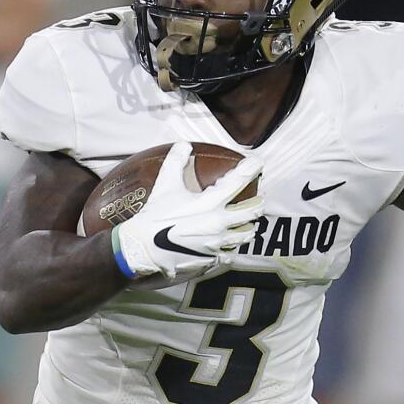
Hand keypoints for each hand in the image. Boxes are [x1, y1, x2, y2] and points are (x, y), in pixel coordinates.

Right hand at [115, 142, 264, 279]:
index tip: (258, 163)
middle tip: (260, 200)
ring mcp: (217, 243)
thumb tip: (183, 145)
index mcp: (210, 203)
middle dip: (257, 204)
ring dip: (248, 227)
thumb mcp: (164, 185)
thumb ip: (175, 161)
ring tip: (249, 225)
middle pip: (251, 212)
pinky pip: (229, 254)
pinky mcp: (211, 259)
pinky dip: (231, 248)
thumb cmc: (155, 216)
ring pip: (244, 235)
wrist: (144, 248)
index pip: (238, 181)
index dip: (251, 169)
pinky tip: (228, 248)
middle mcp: (219, 223)